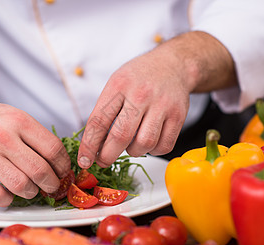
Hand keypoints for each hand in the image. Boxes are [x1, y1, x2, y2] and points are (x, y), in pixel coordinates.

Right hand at [0, 84, 71, 206]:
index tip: (63, 172)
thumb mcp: (13, 115)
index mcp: (19, 121)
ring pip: (21, 186)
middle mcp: (3, 138)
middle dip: (52, 184)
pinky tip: (9, 193)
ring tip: (31, 190)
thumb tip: (58, 159)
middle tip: (52, 186)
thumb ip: (33, 135)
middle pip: (40, 170)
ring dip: (31, 193)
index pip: (53, 148)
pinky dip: (8, 200)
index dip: (63, 165)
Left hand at [78, 45, 190, 167]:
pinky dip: (153, 150)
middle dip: (108, 156)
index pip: (98, 121)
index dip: (89, 146)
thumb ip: (103, 112)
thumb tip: (91, 147)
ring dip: (133, 151)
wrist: (172, 65)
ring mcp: (162, 105)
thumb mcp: (115, 85)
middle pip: (121, 136)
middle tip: (103, 160)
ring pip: (144, 144)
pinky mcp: (178, 115)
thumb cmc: (138, 79)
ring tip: (130, 143)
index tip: (84, 160)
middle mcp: (141, 94)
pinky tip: (148, 141)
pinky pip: (163, 146)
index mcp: (119, 86)